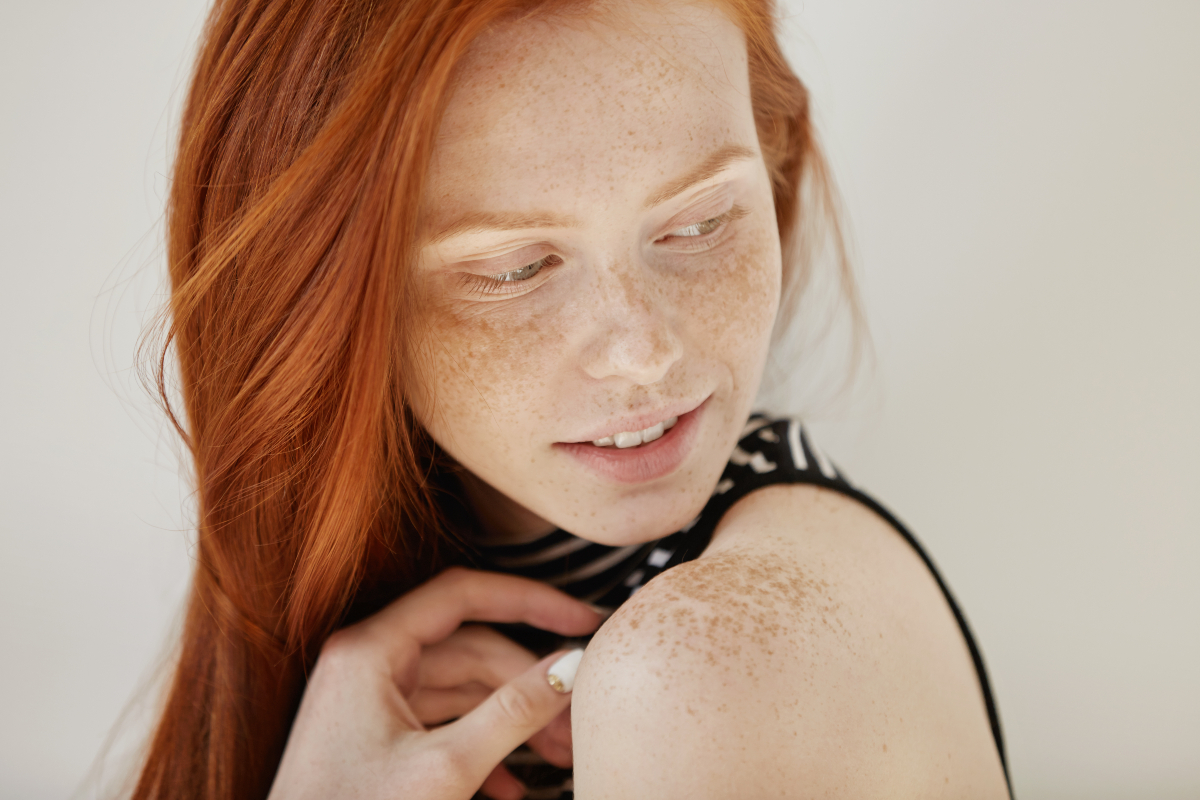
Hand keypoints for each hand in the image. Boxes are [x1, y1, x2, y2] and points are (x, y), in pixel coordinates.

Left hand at [266, 567, 600, 799]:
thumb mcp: (446, 768)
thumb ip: (514, 712)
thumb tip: (570, 669)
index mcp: (369, 650)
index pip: (464, 595)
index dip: (530, 600)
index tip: (579, 618)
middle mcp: (366, 663)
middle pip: (470, 648)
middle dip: (529, 681)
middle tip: (576, 713)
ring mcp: (369, 700)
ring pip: (461, 688)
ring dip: (512, 719)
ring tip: (558, 753)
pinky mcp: (375, 736)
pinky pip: (441, 721)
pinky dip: (481, 744)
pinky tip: (511, 783)